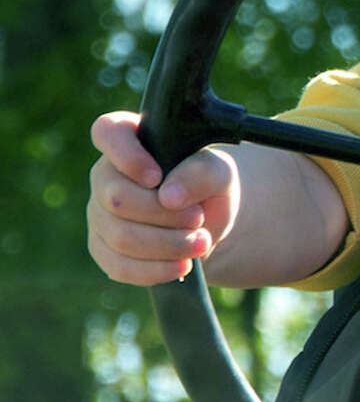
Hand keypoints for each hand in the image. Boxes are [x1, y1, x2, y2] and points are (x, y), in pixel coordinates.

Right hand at [87, 111, 240, 285]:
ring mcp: (99, 213)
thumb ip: (200, 173)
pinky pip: (119, 265)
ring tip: (200, 243)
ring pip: (120, 236)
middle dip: (163, 215)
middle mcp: (106, 174)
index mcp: (130, 140)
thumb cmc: (208, 185)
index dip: (127, 156)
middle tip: (198, 219)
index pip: (108, 132)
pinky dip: (155, 269)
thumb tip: (169, 196)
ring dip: (166, 244)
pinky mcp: (104, 249)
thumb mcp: (218, 172)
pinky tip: (182, 266)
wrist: (208, 222)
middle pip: (116, 198)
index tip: (157, 177)